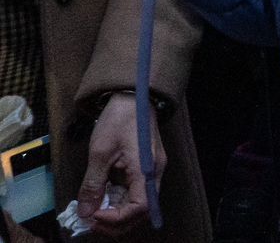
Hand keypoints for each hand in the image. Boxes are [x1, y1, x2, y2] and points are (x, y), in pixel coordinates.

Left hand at [77, 92, 160, 237]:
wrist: (132, 97)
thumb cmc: (119, 120)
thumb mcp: (100, 152)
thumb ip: (93, 184)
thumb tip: (85, 212)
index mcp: (146, 170)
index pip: (139, 208)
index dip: (116, 218)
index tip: (93, 216)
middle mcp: (154, 174)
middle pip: (141, 212)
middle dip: (115, 222)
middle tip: (90, 221)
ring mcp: (151, 172)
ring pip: (137, 205)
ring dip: (115, 214)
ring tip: (93, 212)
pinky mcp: (145, 169)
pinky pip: (134, 194)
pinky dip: (118, 202)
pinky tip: (102, 199)